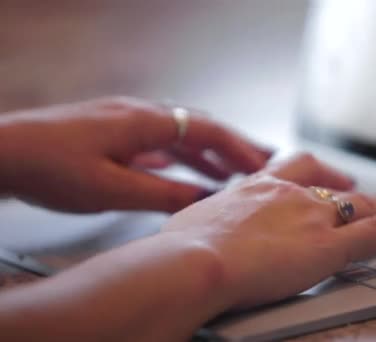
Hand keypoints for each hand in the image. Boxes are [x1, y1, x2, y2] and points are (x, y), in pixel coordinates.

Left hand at [0, 96, 271, 212]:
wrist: (3, 152)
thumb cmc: (50, 167)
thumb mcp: (113, 189)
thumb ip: (163, 194)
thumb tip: (205, 199)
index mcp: (144, 122)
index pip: (206, 129)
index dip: (238, 147)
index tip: (262, 164)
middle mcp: (139, 114)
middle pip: (197, 126)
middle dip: (231, 145)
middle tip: (259, 160)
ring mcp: (124, 121)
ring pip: (178, 134)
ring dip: (206, 152)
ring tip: (230, 171)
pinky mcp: (110, 132)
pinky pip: (156, 141)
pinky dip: (178, 155)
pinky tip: (180, 168)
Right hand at [163, 154, 375, 307]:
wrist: (191, 262)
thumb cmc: (180, 249)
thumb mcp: (190, 225)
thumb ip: (205, 225)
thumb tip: (194, 234)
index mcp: (254, 188)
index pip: (293, 174)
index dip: (314, 176)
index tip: (325, 180)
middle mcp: (289, 194)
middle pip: (335, 184)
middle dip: (354, 187)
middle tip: (366, 191)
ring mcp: (312, 217)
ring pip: (366, 206)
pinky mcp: (330, 245)